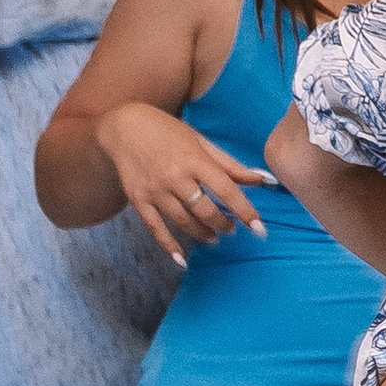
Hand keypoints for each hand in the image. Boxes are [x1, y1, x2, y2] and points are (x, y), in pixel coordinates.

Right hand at [96, 101, 271, 264]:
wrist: (124, 126)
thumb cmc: (168, 131)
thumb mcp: (201, 142)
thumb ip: (230, 164)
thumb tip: (261, 180)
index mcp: (194, 159)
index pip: (226, 190)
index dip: (245, 211)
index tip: (259, 229)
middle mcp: (174, 176)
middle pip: (205, 210)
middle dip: (223, 224)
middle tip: (232, 229)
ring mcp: (155, 190)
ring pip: (184, 221)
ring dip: (203, 233)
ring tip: (213, 236)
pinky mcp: (138, 200)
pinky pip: (155, 228)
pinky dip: (169, 246)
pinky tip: (181, 259)